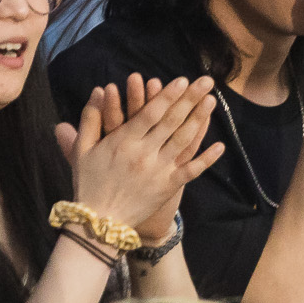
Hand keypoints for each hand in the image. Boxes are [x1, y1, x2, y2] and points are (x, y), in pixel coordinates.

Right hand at [58, 74, 223, 243]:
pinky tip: (220, 145)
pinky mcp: (168, 186)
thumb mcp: (83, 149)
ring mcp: (159, 170)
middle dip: (190, 99)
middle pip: (172, 122)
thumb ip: (90, 118)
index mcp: (124, 141)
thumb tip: (98, 90)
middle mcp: (144, 153)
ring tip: (211, 101)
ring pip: (183, 141)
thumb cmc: (88, 182)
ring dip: (199, 120)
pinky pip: (191, 171)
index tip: (183, 80)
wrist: (99, 222)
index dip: (168, 96)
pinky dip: (206, 159)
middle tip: (206, 82)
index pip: (151, 113)